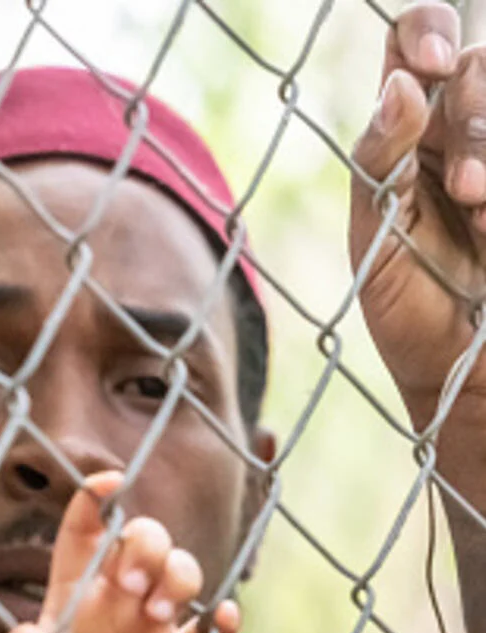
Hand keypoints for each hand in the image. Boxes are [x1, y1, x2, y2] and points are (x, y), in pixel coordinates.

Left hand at [0, 471, 238, 632]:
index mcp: (70, 598)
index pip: (84, 535)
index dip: (94, 501)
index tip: (109, 481)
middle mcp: (114, 604)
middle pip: (142, 541)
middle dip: (146, 544)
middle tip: (133, 584)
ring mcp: (151, 631)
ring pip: (182, 572)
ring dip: (179, 576)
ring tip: (159, 612)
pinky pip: (212, 630)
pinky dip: (224, 618)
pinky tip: (219, 619)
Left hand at [350, 2, 485, 423]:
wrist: (466, 377)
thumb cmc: (410, 308)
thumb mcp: (377, 237)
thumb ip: (380, 161)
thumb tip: (400, 85)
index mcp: (409, 131)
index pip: (415, 40)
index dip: (426, 31)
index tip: (430, 65)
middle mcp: (463, 130)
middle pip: (483, 65)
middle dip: (477, 116)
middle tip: (467, 187)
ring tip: (482, 212)